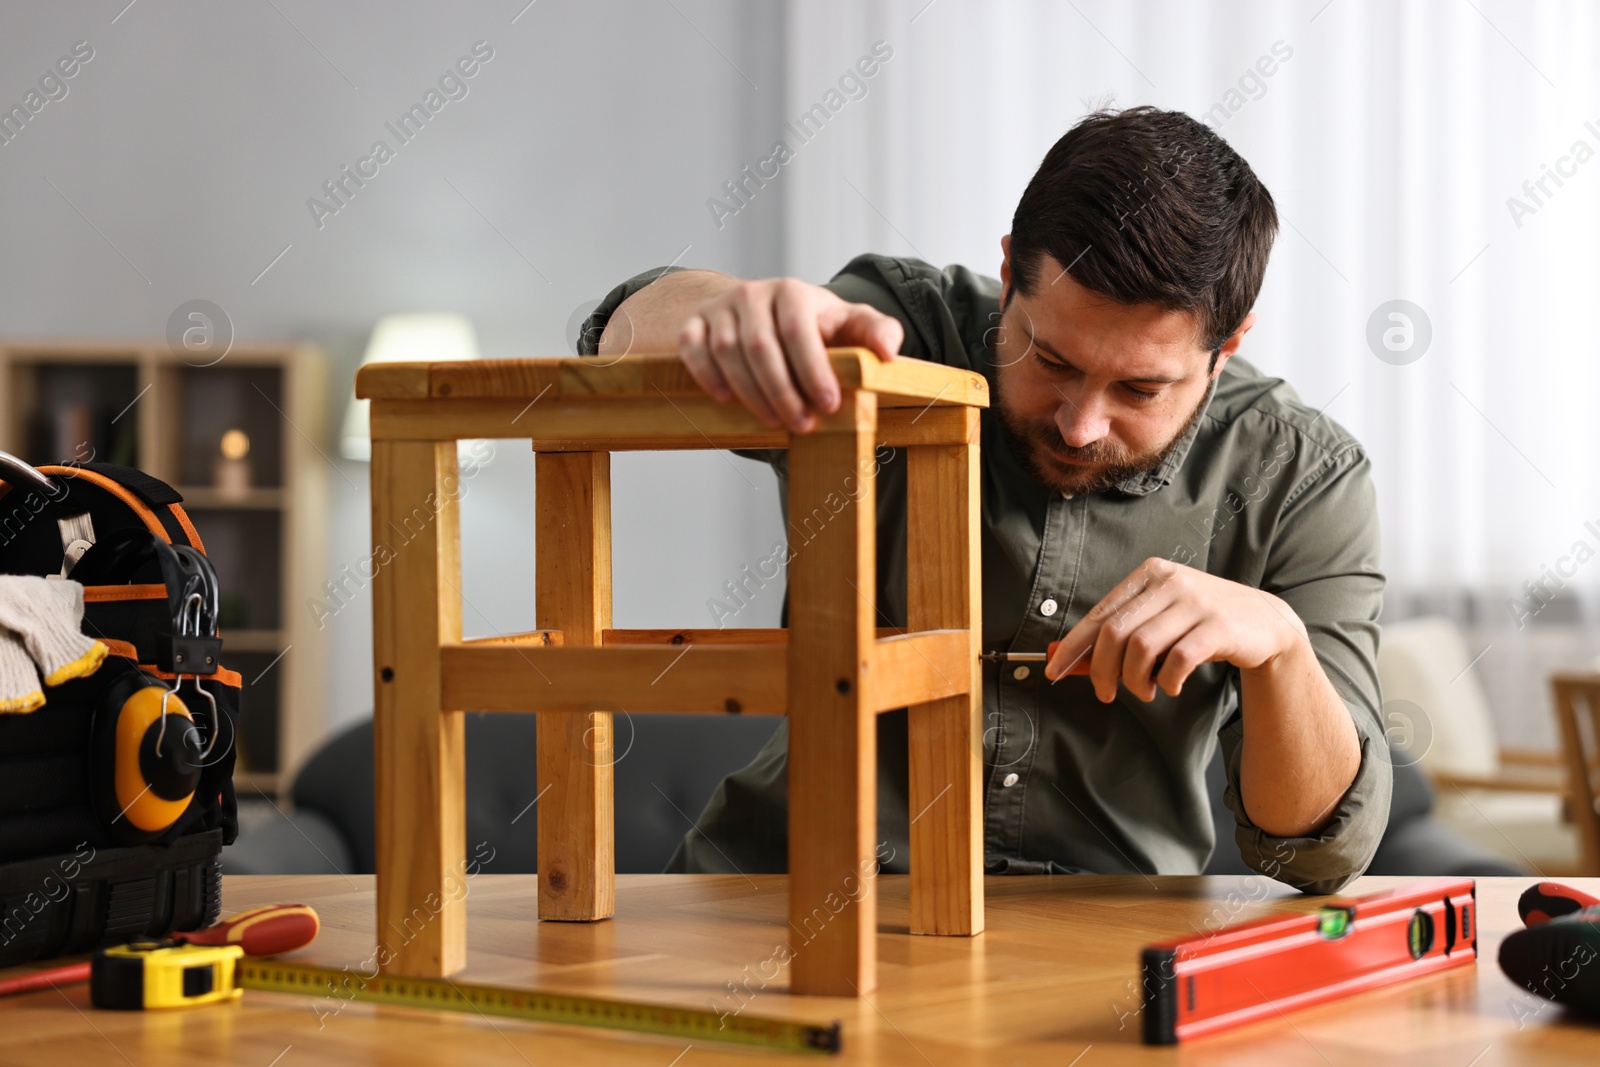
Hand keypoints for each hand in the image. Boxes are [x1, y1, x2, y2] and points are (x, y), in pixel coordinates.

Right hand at [676, 278, 903, 432]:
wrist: (760, 312)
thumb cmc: (812, 325)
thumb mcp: (848, 324)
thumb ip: (875, 332)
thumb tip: (888, 352)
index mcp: (792, 293)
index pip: (798, 332)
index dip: (813, 371)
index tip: (828, 405)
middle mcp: (752, 294)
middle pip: (760, 348)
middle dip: (783, 392)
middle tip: (802, 424)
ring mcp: (719, 308)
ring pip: (727, 353)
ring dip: (750, 393)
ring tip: (773, 421)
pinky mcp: (694, 324)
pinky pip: (692, 350)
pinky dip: (706, 376)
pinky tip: (726, 400)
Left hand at [1042, 557, 1307, 700]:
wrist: (1266, 623)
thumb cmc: (1202, 624)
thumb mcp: (1161, 619)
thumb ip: (1123, 634)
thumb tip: (1071, 659)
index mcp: (1150, 575)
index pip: (1100, 614)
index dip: (1073, 646)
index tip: (1054, 671)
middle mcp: (1170, 582)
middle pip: (1115, 632)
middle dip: (1102, 670)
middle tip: (1105, 694)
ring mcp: (1196, 601)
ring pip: (1142, 647)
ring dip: (1135, 679)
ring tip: (1146, 692)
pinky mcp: (1219, 626)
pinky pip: (1177, 659)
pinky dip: (1166, 680)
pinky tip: (1169, 687)